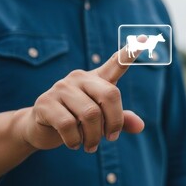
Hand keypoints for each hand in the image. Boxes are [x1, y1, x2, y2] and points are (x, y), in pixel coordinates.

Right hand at [17, 44, 144, 152]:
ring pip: (90, 114)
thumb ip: (121, 120)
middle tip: (111, 138)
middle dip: (114, 122)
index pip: (116, 63)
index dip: (130, 53)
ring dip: (94, 136)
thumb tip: (140, 126)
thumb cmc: (77, 120)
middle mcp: (80, 78)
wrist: (41, 128)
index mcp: (97, 79)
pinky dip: (75, 140)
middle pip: (109, 95)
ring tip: (90, 146)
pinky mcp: (45, 102)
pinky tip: (74, 144)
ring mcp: (61, 88)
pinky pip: (68, 124)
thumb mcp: (101, 120)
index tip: (143, 39)